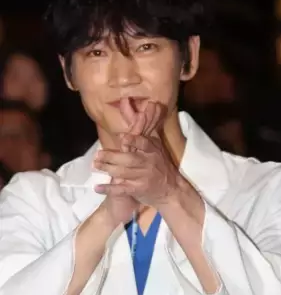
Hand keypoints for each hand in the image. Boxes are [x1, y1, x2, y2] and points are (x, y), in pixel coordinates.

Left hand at [97, 98, 161, 223]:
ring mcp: (143, 178)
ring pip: (123, 173)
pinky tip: (97, 187)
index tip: (123, 138)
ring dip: (108, 169)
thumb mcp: (157, 146)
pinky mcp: (138, 190)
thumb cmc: (161, 165)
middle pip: (129, 160)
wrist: (171, 189)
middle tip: (98, 155)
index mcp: (153, 152)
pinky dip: (109, 189)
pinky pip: (122, 189)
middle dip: (113, 157)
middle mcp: (148, 164)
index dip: (134, 141)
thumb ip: (150, 127)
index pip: (144, 144)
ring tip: (95, 165)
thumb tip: (150, 105)